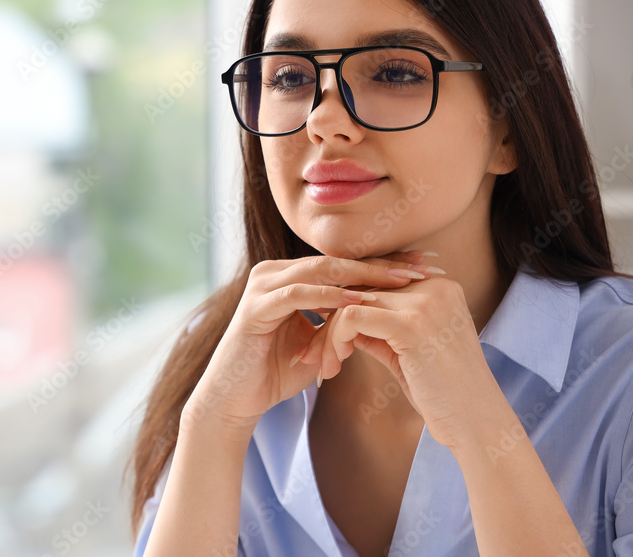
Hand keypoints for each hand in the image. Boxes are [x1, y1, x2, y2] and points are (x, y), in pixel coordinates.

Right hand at [183, 251, 437, 437]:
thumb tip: (386, 312)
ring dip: (362, 277)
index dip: (385, 267)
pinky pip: (298, 294)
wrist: (235, 398)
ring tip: (400, 282)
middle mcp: (274, 273)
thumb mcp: (320, 340)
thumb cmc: (277, 371)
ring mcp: (262, 286)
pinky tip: (359, 301)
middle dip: (381, 266)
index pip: (344, 264)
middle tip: (421, 269)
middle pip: (337, 261)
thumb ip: (342, 321)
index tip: (425, 270)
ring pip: (320, 271)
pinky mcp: (255, 306)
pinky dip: (330, 297)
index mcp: (290, 277)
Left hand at [317, 272, 493, 448]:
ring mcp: (424, 301)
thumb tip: (342, 316)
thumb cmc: (441, 393)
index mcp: (437, 287)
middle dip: (329, 324)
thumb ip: (379, 327)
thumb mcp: (406, 350)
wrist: (476, 426)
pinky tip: (334, 365)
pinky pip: (351, 317)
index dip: (343, 310)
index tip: (324, 342)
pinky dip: (334, 340)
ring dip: (327, 337)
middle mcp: (434, 285)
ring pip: (348, 302)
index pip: (373, 285)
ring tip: (324, 367)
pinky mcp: (411, 323)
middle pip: (358, 291)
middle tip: (311, 356)